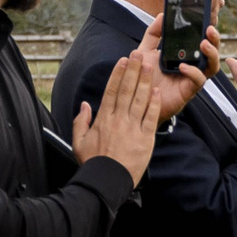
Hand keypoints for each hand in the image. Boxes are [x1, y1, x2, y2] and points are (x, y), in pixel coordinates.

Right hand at [71, 54, 164, 185]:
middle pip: (127, 90)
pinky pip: (151, 117)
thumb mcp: (78, 142)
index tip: (122, 61)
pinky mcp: (145, 139)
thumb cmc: (93, 164)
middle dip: (133, 70)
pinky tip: (158, 91)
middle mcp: (118, 120)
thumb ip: (81, 122)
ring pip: (140, 99)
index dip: (118, 74)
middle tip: (138, 54)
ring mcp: (132, 128)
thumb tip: (85, 105)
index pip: (111, 91)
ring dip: (145, 81)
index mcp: (103, 119)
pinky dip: (154, 103)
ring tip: (150, 66)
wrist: (107, 181)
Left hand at [133, 14, 209, 120]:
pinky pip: (199, 81)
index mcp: (184, 55)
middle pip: (212, 52)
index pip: (202, 41)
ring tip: (204, 44)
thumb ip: (153, 34)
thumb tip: (162, 15)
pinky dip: (193, 72)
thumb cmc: (142, 77)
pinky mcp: (188, 91)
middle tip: (210, 29)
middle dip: (215, 40)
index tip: (208, 19)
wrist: (135, 100)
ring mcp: (192, 79)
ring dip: (211, 54)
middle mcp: (192, 66)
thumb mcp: (145, 51)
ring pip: (212, 66)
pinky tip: (183, 66)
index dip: (209, 31)